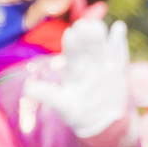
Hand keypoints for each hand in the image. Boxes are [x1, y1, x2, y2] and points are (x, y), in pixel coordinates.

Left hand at [39, 15, 136, 143]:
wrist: (100, 121)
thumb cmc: (77, 113)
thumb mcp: (62, 105)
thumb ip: (47, 95)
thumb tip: (28, 89)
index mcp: (74, 70)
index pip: (72, 54)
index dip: (71, 44)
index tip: (70, 32)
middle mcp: (88, 64)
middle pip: (87, 48)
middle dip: (86, 37)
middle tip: (83, 25)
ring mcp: (104, 66)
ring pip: (102, 48)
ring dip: (102, 37)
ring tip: (99, 25)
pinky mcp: (117, 71)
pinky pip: (119, 55)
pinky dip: (119, 43)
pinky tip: (118, 27)